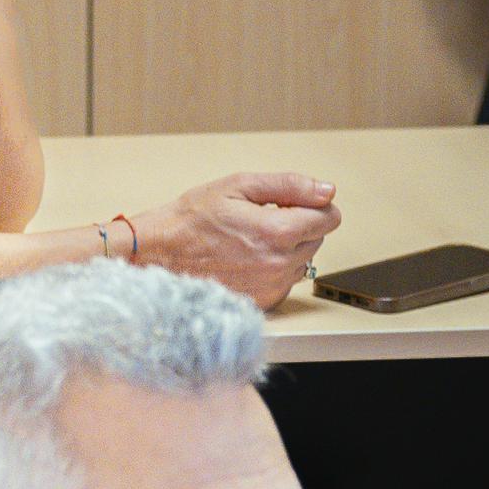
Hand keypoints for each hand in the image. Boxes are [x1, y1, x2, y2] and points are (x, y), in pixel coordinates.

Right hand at [130, 171, 340, 308]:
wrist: (159, 254)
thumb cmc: (192, 219)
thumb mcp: (239, 186)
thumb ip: (289, 186)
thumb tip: (326, 191)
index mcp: (278, 232)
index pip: (329, 218)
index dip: (313, 205)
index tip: (291, 203)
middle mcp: (279, 264)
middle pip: (318, 238)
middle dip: (298, 224)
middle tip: (262, 218)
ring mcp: (271, 287)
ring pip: (303, 260)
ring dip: (287, 248)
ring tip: (250, 239)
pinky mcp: (263, 301)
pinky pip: (286, 280)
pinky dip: (274, 268)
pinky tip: (247, 259)